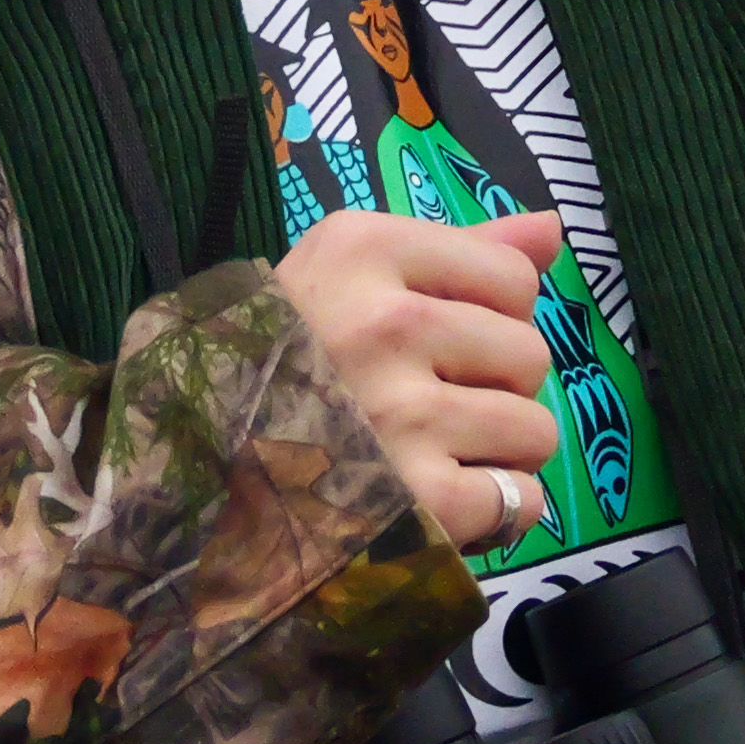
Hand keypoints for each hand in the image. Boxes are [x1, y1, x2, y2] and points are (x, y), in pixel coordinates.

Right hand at [280, 204, 563, 552]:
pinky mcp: (418, 501)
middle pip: (530, 353)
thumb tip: (551, 229)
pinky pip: (522, 500)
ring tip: (435, 454)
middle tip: (429, 403)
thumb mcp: (348, 277)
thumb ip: (458, 251)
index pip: (513, 279)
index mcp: (363, 251)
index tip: (436, 341)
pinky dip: (496, 513)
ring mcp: (399, 416)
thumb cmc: (281, 362)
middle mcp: (382, 325)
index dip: (489, 315)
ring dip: (498, 452)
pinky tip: (442, 501)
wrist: (193, 471)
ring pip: (535, 429)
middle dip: (494, 387)